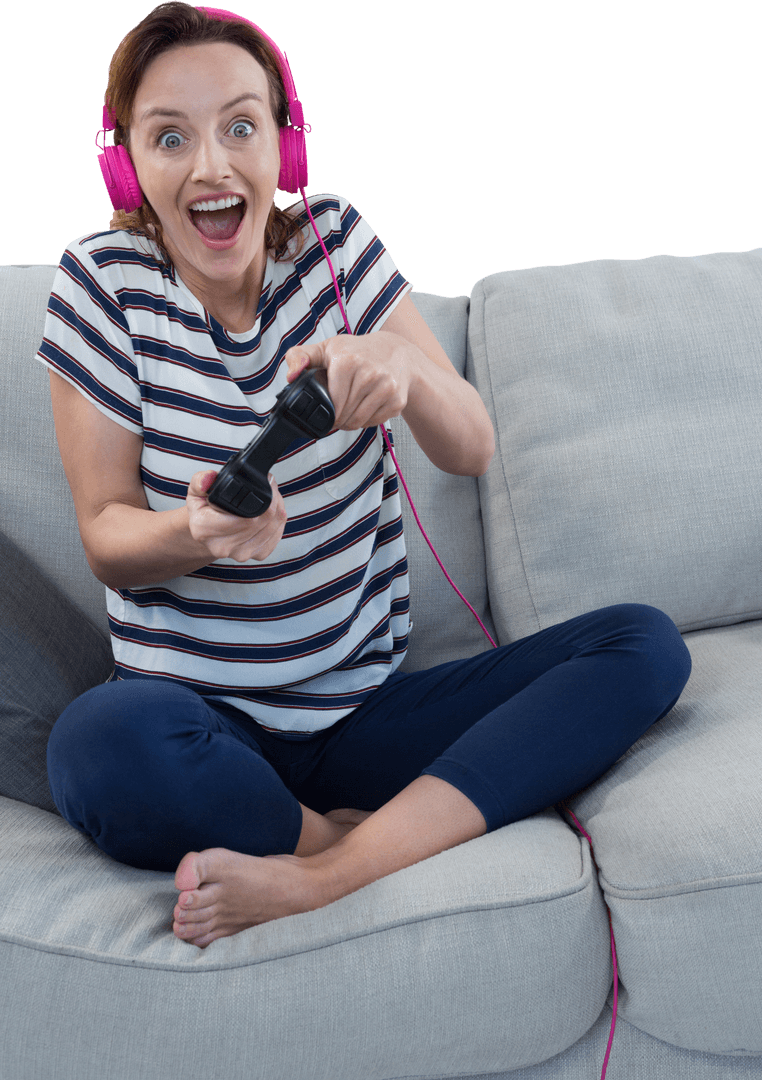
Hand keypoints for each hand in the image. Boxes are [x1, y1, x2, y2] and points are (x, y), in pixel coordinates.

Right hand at [186, 469, 286, 561]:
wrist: (207, 535)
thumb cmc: (203, 513)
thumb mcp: (196, 492)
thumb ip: (200, 481)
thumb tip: (208, 479)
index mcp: (205, 530)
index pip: (247, 517)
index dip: (263, 496)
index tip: (266, 482)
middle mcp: (223, 546)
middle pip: (264, 520)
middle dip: (273, 499)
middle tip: (270, 485)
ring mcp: (241, 553)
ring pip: (273, 527)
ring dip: (278, 509)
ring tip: (270, 497)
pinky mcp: (257, 555)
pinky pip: (277, 536)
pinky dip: (278, 522)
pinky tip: (270, 513)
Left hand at [284, 332, 412, 430]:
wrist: (397, 352)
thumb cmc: (357, 351)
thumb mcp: (326, 348)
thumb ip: (299, 356)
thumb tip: (291, 376)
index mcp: (348, 362)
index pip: (333, 405)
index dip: (327, 413)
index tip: (326, 409)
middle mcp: (370, 374)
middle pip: (345, 415)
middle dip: (338, 418)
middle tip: (338, 410)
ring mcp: (386, 388)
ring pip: (359, 422)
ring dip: (351, 422)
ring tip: (350, 410)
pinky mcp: (397, 401)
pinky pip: (375, 422)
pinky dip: (367, 420)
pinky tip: (366, 407)